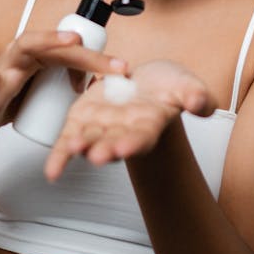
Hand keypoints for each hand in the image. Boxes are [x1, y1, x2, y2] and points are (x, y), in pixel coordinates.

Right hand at [0, 31, 127, 142]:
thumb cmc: (8, 102)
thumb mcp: (42, 95)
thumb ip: (64, 88)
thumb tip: (98, 89)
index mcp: (41, 57)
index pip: (73, 54)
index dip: (98, 61)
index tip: (123, 70)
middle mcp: (24, 54)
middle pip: (58, 48)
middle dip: (88, 55)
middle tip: (116, 65)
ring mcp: (5, 65)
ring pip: (26, 45)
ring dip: (48, 40)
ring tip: (71, 40)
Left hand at [45, 60, 215, 180]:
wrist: (146, 82)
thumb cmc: (168, 85)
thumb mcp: (186, 84)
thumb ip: (195, 95)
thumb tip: (202, 104)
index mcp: (148, 125)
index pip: (142, 137)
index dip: (134, 142)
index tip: (126, 146)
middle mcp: (123, 132)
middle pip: (114, 143)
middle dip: (106, 150)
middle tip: (97, 155)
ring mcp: (102, 127)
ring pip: (90, 141)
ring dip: (80, 149)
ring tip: (73, 150)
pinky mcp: (83, 119)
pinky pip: (68, 139)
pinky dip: (60, 155)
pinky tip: (51, 171)